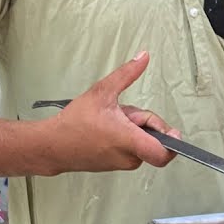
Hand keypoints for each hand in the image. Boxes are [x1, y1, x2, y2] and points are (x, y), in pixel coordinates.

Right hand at [41, 51, 179, 172]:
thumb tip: (144, 57)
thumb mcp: (102, 91)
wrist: (51, 146)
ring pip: (141, 143)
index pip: (164, 153)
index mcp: (129, 140)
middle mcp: (128, 157)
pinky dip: (126, 138)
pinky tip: (108, 130)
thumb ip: (127, 73)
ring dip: (134, 129)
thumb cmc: (74, 122)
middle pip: (153, 140)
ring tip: (112, 120)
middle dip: (144, 122)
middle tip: (124, 113)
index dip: (172, 142)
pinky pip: (131, 150)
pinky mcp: (114, 166)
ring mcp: (121, 164)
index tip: (171, 129)